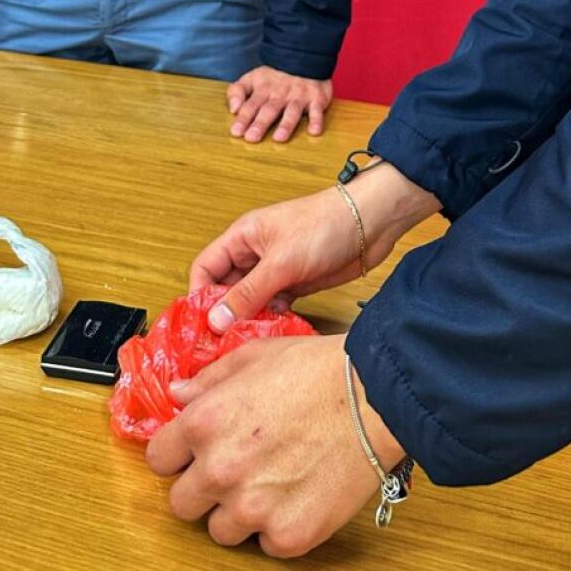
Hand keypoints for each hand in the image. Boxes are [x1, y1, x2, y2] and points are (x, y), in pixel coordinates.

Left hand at [146, 334, 402, 556]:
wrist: (374, 398)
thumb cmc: (316, 370)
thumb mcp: (253, 357)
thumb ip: (209, 380)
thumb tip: (179, 394)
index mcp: (205, 423)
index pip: (158, 459)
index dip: (176, 454)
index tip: (193, 452)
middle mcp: (221, 469)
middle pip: (182, 504)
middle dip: (202, 487)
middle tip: (234, 469)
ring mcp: (253, 508)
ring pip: (220, 531)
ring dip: (238, 511)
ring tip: (270, 482)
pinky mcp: (288, 536)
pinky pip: (265, 543)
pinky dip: (277, 525)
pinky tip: (297, 494)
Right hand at [188, 164, 439, 332]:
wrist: (370, 224)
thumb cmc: (323, 227)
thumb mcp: (281, 262)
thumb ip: (247, 293)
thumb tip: (215, 321)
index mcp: (242, 237)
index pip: (206, 267)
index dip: (199, 295)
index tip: (200, 327)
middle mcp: (254, 253)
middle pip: (226, 287)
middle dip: (223, 314)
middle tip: (221, 346)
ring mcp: (276, 269)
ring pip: (250, 300)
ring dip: (248, 320)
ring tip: (246, 346)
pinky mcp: (296, 283)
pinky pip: (273, 307)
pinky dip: (270, 320)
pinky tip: (272, 337)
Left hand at [227, 67, 331, 142]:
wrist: (304, 56)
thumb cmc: (274, 76)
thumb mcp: (252, 78)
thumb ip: (237, 91)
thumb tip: (233, 109)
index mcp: (263, 89)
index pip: (250, 105)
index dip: (243, 118)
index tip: (236, 132)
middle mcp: (280, 93)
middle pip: (269, 110)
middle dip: (260, 124)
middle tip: (251, 138)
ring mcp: (299, 96)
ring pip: (292, 111)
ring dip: (286, 124)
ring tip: (279, 138)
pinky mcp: (316, 99)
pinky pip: (317, 110)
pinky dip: (317, 120)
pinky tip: (314, 132)